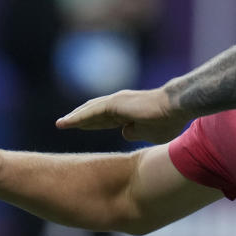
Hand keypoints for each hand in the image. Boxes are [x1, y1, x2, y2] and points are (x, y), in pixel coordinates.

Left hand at [56, 87, 190, 143]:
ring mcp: (117, 102)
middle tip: (65, 124)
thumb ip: (137, 133)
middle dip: (80, 120)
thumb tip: (125, 132)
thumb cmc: (168, 121)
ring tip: (61, 124)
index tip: (82, 128)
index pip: (106, 119)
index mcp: (129, 113)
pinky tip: (65, 123)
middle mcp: (120, 105)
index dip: (93, 124)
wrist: (175, 108)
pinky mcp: (114, 104)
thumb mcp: (150, 134)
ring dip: (74, 118)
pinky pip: (91, 112)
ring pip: (90, 111)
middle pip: (94, 114)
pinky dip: (77, 117)